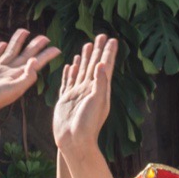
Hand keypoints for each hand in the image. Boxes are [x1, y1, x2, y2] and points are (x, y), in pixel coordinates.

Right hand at [0, 30, 61, 115]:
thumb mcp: (15, 89)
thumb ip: (27, 76)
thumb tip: (35, 61)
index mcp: (19, 75)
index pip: (36, 62)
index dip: (47, 55)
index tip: (57, 49)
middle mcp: (11, 71)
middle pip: (26, 54)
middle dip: (36, 46)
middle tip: (45, 37)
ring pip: (11, 51)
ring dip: (18, 41)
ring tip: (25, 31)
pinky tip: (3, 44)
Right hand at [52, 36, 117, 154]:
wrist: (73, 141)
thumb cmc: (88, 124)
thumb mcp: (97, 102)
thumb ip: (100, 83)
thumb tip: (102, 64)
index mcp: (99, 89)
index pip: (105, 66)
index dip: (109, 53)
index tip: (113, 40)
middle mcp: (89, 89)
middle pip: (94, 65)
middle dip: (97, 51)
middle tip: (101, 36)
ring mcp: (77, 93)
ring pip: (81, 70)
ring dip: (84, 58)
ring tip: (86, 45)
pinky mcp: (66, 98)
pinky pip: (68, 81)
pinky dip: (70, 72)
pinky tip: (71, 64)